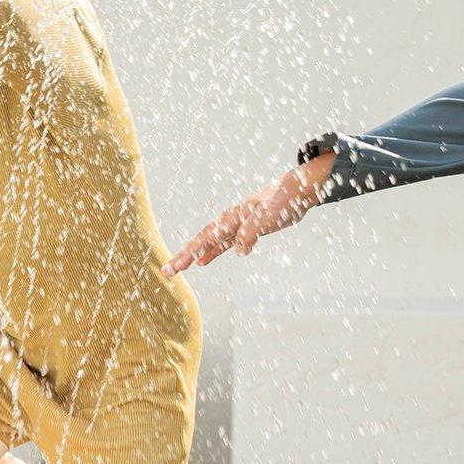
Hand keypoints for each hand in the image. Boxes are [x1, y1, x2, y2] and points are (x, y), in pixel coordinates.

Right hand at [162, 153, 332, 275]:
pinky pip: (222, 244)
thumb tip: (238, 250)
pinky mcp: (244, 231)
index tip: (175, 267)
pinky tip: (203, 262)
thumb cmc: (283, 201)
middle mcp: (230, 221)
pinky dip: (212, 252)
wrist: (296, 191)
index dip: (189, 253)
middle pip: (202, 240)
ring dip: (193, 255)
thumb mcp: (269, 217)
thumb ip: (252, 232)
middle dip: (183, 256)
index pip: (206, 238)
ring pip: (209, 243)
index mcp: (232, 217)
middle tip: (166, 272)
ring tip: (177, 268)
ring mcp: (235, 226)